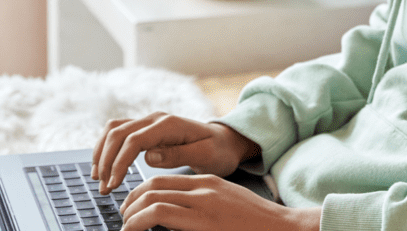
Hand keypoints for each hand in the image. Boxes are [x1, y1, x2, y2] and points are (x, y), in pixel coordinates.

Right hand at [91, 112, 258, 193]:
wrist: (226, 141)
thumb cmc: (218, 150)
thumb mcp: (205, 156)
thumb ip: (178, 155)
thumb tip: (149, 156)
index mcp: (168, 124)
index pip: (133, 140)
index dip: (119, 162)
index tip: (113, 184)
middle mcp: (156, 119)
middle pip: (118, 132)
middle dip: (105, 160)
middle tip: (103, 188)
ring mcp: (150, 122)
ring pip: (114, 130)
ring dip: (102, 153)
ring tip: (99, 179)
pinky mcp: (147, 129)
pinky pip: (120, 133)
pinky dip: (107, 148)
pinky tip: (105, 167)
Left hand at [120, 174, 320, 230]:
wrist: (283, 230)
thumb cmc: (254, 226)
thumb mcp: (225, 208)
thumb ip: (200, 209)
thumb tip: (174, 219)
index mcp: (208, 184)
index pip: (163, 181)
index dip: (140, 193)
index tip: (132, 209)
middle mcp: (203, 188)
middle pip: (153, 186)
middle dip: (131, 202)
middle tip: (123, 217)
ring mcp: (203, 203)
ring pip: (153, 198)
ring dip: (131, 213)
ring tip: (125, 225)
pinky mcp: (203, 220)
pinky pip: (161, 213)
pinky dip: (139, 221)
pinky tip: (133, 230)